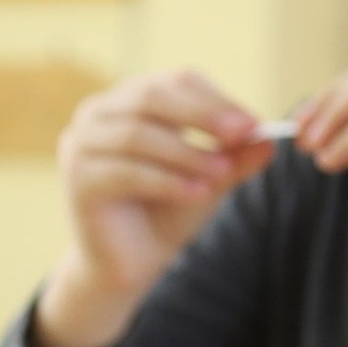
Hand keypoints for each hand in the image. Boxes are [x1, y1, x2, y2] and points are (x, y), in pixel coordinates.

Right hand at [32, 71, 272, 346]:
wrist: (131, 263)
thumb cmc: (168, 212)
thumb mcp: (210, 178)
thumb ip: (235, 158)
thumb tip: (269, 139)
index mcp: (129, 100)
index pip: (174, 83)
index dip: (214, 100)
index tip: (252, 124)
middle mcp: (97, 114)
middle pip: (151, 97)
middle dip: (202, 115)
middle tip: (242, 134)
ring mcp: (80, 145)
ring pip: (137, 134)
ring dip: (186, 153)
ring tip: (222, 173)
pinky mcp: (78, 181)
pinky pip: (126, 172)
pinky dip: (166, 181)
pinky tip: (196, 193)